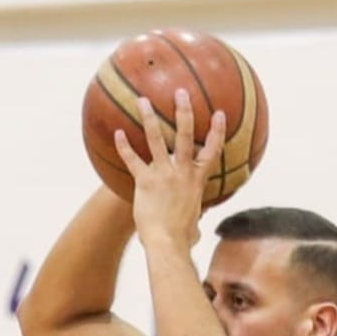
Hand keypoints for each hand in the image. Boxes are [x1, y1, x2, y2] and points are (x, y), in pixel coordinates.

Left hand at [112, 88, 225, 250]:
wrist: (167, 243)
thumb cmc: (181, 238)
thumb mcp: (194, 226)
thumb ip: (194, 221)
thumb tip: (196, 234)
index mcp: (198, 180)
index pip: (212, 151)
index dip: (217, 131)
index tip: (218, 113)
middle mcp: (182, 172)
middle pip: (186, 135)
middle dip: (184, 112)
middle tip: (181, 92)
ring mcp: (163, 174)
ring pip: (157, 139)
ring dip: (149, 118)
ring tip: (142, 100)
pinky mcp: (144, 181)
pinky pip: (132, 160)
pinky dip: (124, 147)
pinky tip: (117, 133)